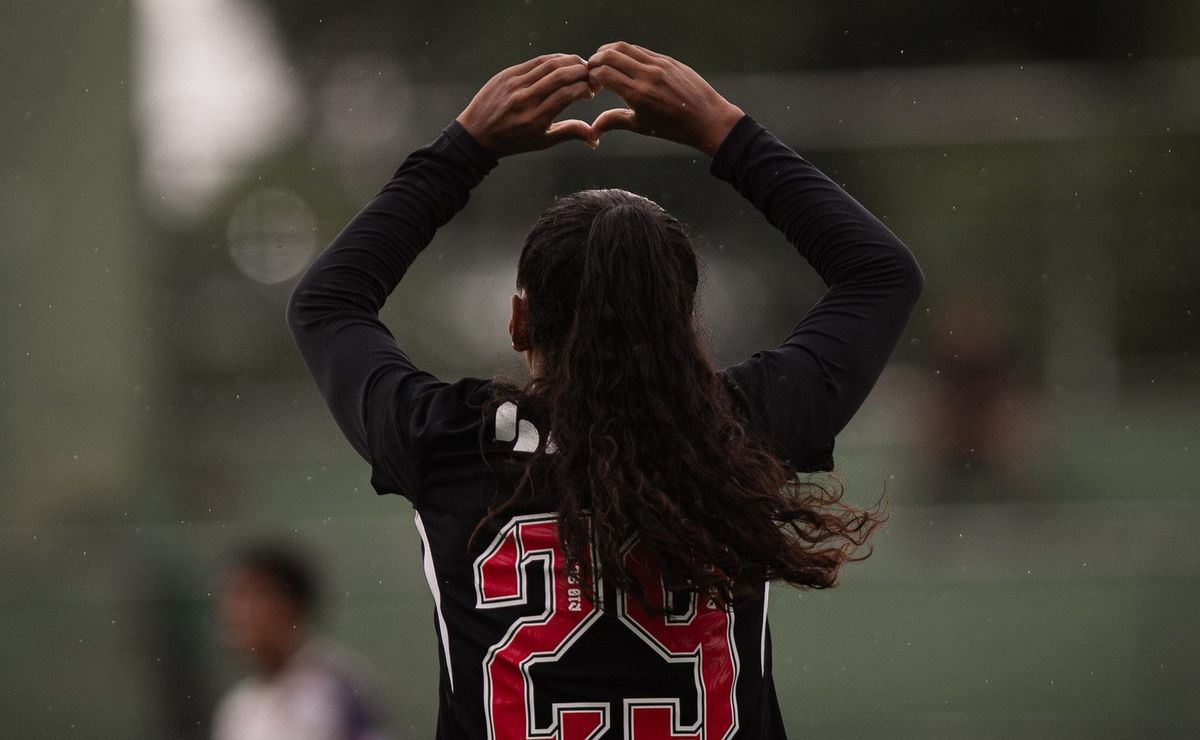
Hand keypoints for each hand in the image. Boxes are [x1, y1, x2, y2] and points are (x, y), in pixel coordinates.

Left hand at [456, 53, 595, 156]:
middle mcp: (525, 99)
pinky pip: (534, 61)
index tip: (591, 91)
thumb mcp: (542, 142)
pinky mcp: (507, 74)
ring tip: (580, 67)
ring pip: (549, 64)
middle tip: (590, 75)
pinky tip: (562, 63)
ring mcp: (514, 84)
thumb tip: (595, 137)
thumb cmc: (512, 141)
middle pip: (560, 75)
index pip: (567, 94)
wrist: (477, 134)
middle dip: (581, 72)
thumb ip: (570, 133)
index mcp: (535, 119)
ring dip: (569, 62)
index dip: (584, 88)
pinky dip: (552, 59)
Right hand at [586, 42, 744, 156]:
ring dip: (609, 52)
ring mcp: (658, 64)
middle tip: (592, 71)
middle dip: (595, 61)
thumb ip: (614, 121)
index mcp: (638, 94)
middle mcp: (647, 75)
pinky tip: (625, 63)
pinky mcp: (668, 60)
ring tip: (605, 63)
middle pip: (610, 55)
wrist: (706, 118)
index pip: (603, 73)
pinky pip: (641, 50)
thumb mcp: (641, 126)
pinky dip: (627, 53)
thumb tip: (592, 130)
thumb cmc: (673, 127)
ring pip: (625, 47)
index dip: (592, 77)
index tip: (592, 86)